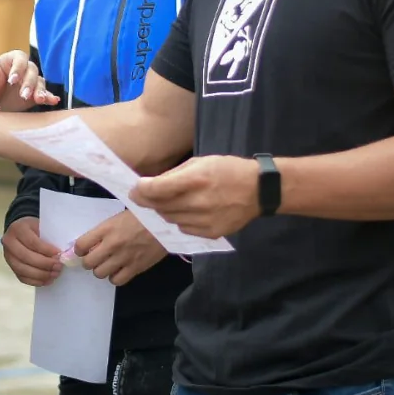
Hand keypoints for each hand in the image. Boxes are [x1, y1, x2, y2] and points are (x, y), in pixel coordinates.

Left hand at [0, 51, 59, 111]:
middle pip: (32, 72)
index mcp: (13, 59)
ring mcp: (31, 82)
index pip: (19, 60)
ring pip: (40, 84)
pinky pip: (44, 95)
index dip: (18, 69)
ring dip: (40, 91)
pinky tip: (53, 101)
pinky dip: (49, 97)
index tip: (12, 81)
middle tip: (23, 95)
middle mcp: (25, 69)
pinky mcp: (34, 95)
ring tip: (39, 100)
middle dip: (29, 83)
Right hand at [2, 216, 61, 285]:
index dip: (46, 250)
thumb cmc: (35, 228)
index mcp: (18, 229)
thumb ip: (50, 237)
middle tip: (59, 267)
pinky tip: (47, 280)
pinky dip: (36, 281)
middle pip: (26, 257)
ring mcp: (8, 256)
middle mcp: (9, 242)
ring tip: (54, 274)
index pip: (32, 242)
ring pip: (23, 269)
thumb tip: (63, 253)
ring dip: (41, 274)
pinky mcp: (11, 267)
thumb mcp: (42, 226)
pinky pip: (22, 277)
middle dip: (44, 264)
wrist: (21, 231)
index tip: (59, 255)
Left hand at [71, 211, 166, 285]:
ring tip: (107, 264)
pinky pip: (117, 281)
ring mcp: (123, 258)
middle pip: (87, 263)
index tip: (83, 248)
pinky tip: (119, 270)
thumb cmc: (143, 215)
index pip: (80, 244)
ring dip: (101, 269)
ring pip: (99, 273)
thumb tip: (92, 240)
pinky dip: (115, 277)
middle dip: (89, 260)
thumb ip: (105, 229)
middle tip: (95, 257)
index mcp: (106, 228)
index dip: (79, 248)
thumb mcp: (119, 216)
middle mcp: (111, 245)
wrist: (166, 224)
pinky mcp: (135, 268)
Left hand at [129, 155, 259, 238]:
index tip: (134, 189)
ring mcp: (205, 220)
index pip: (156, 189)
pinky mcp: (211, 233)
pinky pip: (184, 228)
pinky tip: (185, 211)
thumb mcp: (199, 162)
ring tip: (166, 202)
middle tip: (143, 197)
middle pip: (160, 207)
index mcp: (195, 180)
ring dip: (163, 211)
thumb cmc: (227, 170)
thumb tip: (149, 184)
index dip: (140, 190)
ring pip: (170, 219)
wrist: (259, 190)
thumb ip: (173, 174)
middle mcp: (198, 202)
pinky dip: (179, 220)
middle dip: (147, 201)